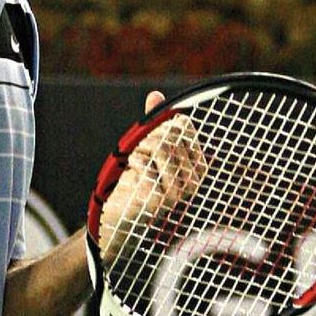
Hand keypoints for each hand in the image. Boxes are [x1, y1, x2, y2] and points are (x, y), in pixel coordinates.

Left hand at [99, 90, 207, 263]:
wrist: (117, 219)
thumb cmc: (134, 184)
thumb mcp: (146, 150)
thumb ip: (153, 124)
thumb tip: (155, 95)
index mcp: (198, 168)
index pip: (182, 125)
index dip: (159, 127)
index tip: (149, 145)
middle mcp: (193, 182)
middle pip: (170, 133)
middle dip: (146, 138)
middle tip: (137, 158)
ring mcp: (177, 193)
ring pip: (158, 144)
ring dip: (138, 150)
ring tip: (133, 166)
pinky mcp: (157, 199)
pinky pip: (142, 161)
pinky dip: (130, 163)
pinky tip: (129, 179)